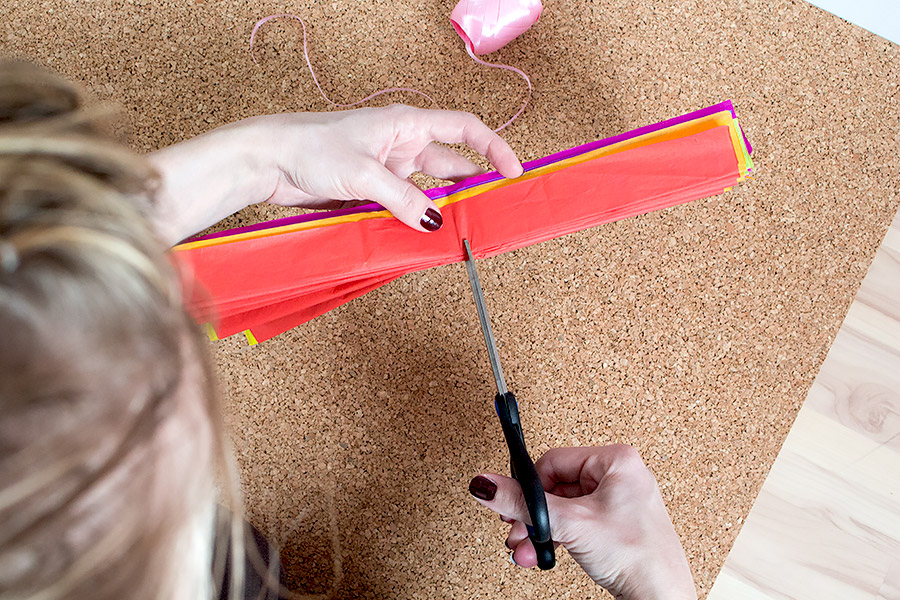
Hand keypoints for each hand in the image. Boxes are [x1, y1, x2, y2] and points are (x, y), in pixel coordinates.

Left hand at [257, 104, 523, 230]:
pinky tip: (424, 236)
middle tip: (491, 211)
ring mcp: (388, 169)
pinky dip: (415, 220)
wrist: (269, 160)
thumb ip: (402, 198)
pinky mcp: (373, 191)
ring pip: (428, 191)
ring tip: (461, 230)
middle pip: (451, 165)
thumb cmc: (310, 146)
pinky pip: (404, 207)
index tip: (513, 171)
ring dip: (442, 209)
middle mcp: (402, 144)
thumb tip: (434, 222)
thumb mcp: (363, 173)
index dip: (494, 148)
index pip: (464, 129)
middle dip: (473, 186)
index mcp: (406, 124)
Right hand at [468, 445, 696, 599]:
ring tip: (528, 549)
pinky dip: (557, 538)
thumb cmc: (638, 556)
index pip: (553, 460)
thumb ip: (523, 503)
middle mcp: (619, 476)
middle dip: (533, 516)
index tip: (515, 505)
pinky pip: (575, 523)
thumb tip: (487, 485)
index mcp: (616, 460)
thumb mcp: (570, 523)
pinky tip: (543, 553)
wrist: (660, 599)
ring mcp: (617, 501)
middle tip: (518, 531)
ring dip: (541, 531)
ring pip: (562, 508)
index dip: (531, 486)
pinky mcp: (614, 524)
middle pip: (555, 486)